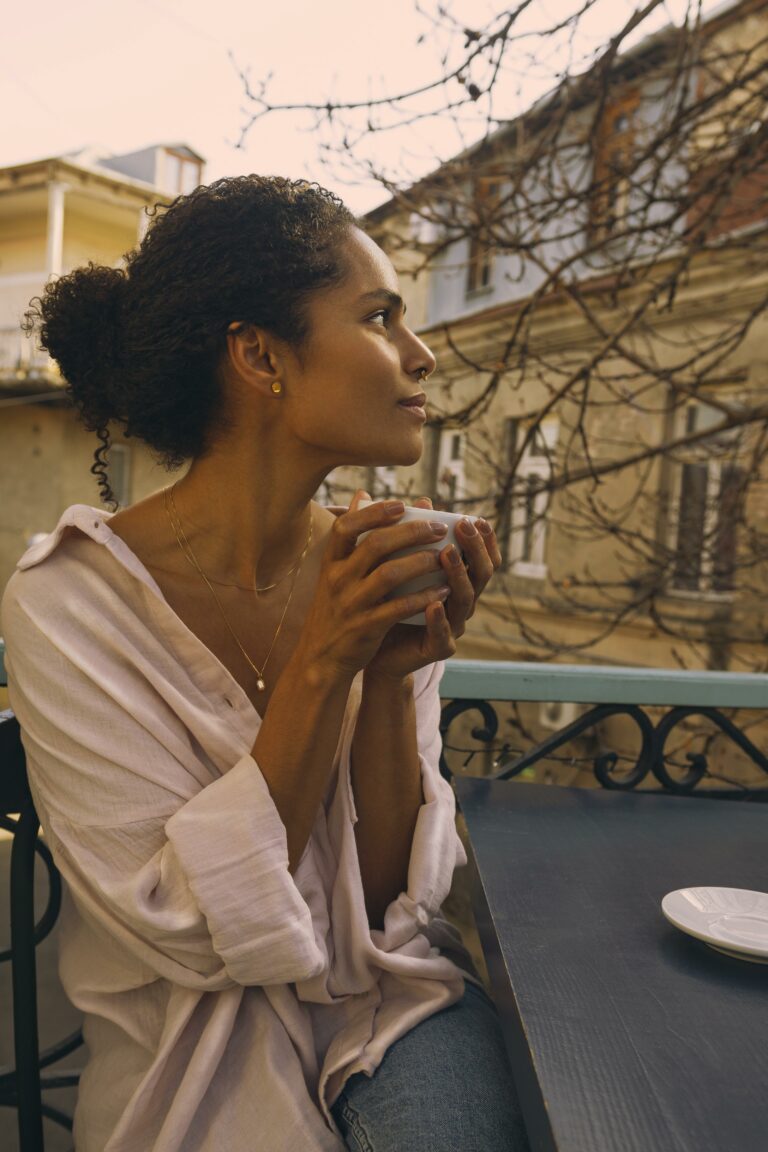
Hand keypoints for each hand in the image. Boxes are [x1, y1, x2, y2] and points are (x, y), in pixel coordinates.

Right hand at [295, 491, 459, 681]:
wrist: (321, 658)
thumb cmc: (335, 608)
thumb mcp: (333, 571)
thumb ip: (351, 536)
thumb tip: (363, 492)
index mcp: (331, 562)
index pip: (346, 526)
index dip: (374, 512)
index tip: (402, 504)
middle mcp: (337, 579)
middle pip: (374, 545)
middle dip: (410, 532)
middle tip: (438, 527)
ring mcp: (351, 604)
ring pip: (389, 574)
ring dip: (421, 562)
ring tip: (444, 557)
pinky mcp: (366, 627)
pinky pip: (398, 608)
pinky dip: (423, 597)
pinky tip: (443, 590)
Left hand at [365, 496, 502, 682]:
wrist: (373, 647)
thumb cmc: (390, 601)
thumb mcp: (400, 565)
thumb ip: (412, 536)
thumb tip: (420, 499)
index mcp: (457, 582)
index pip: (482, 558)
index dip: (485, 540)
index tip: (476, 518)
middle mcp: (460, 603)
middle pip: (481, 575)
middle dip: (475, 549)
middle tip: (463, 526)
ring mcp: (452, 626)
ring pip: (465, 601)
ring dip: (459, 575)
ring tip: (447, 554)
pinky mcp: (436, 649)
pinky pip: (443, 635)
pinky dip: (439, 619)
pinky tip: (432, 603)